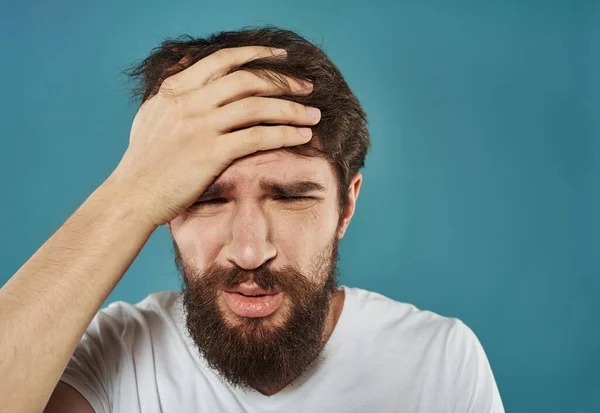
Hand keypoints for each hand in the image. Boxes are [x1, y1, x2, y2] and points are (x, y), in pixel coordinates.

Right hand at [108, 46, 319, 227]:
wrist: (132, 196)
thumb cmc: (144, 161)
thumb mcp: (151, 114)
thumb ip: (172, 89)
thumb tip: (186, 62)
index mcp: (175, 90)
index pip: (222, 60)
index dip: (256, 54)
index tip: (281, 56)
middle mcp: (188, 103)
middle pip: (246, 80)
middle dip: (282, 80)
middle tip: (307, 87)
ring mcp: (199, 127)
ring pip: (257, 106)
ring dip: (291, 108)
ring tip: (313, 113)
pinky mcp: (210, 153)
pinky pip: (257, 137)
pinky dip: (284, 134)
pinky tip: (302, 136)